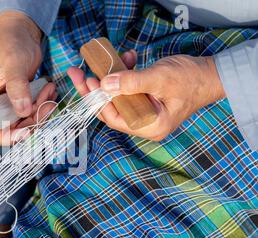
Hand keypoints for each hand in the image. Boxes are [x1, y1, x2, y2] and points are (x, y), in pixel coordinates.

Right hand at [0, 11, 56, 144]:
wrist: (21, 32)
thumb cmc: (10, 45)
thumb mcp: (13, 67)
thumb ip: (17, 90)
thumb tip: (23, 111)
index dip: (8, 136)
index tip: (28, 131)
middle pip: (10, 128)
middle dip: (31, 120)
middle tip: (48, 105)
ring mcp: (5, 104)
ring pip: (24, 121)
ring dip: (40, 111)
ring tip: (50, 91)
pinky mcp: (19, 100)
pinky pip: (31, 111)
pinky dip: (42, 104)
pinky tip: (50, 91)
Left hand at [68, 51, 225, 140]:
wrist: (212, 73)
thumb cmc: (191, 79)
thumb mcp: (160, 78)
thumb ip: (132, 82)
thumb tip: (104, 85)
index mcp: (150, 126)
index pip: (114, 118)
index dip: (98, 101)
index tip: (87, 82)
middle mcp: (145, 123)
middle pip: (112, 109)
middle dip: (96, 90)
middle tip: (80, 73)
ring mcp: (145, 112)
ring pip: (117, 98)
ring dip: (110, 79)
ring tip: (103, 61)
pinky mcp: (146, 101)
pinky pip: (127, 90)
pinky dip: (124, 75)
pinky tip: (126, 59)